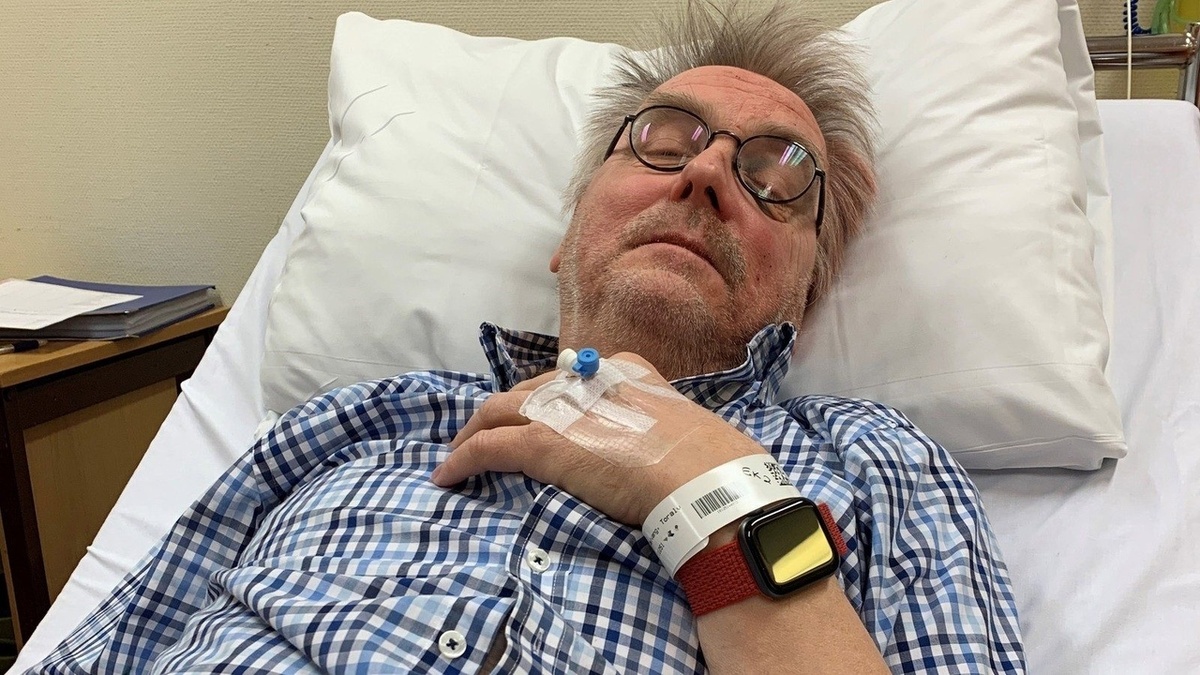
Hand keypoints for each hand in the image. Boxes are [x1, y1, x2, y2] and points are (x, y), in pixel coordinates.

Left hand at [431, 352, 767, 525]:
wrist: (706, 477)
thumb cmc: (710, 460)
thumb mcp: (683, 424)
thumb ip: (658, 425)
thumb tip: (664, 450)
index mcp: (623, 369)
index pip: (568, 378)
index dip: (544, 399)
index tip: (536, 417)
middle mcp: (586, 380)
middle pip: (526, 390)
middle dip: (501, 411)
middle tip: (486, 434)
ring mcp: (561, 410)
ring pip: (497, 411)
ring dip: (475, 433)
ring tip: (460, 454)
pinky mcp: (541, 443)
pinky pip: (487, 447)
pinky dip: (463, 460)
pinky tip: (447, 476)